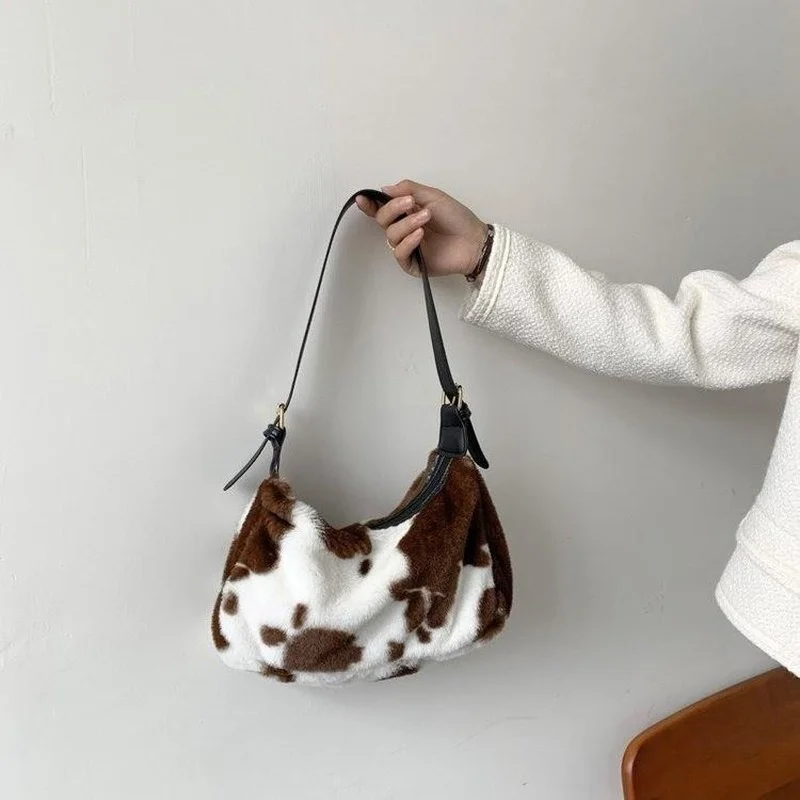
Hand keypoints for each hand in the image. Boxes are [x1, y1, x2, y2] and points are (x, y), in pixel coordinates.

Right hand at [356, 180, 487, 277]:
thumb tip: (385, 189)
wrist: (473, 240)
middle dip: (393, 209)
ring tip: (426, 218)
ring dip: (407, 224)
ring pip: (391, 236)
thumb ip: (408, 189)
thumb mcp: (433, 196)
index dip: (370, 205)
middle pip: (383, 220)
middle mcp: (404, 229)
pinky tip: (420, 235)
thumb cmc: (457, 218)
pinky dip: (408, 241)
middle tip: (411, 203)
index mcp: (407, 212)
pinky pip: (400, 253)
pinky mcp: (413, 263)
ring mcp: (408, 246)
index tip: (363, 199)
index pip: (383, 209)